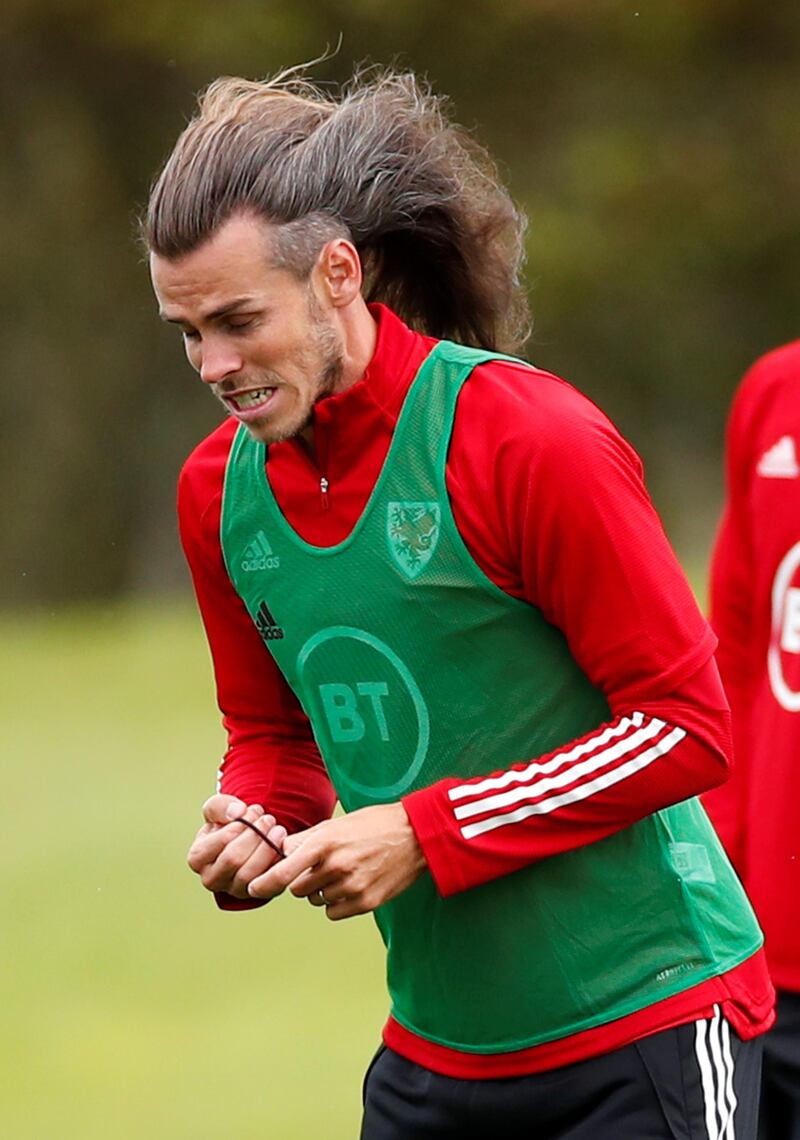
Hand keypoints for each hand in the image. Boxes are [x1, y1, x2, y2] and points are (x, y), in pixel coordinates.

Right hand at [187, 794, 286, 898]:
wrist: (243, 839)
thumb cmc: (226, 824)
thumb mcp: (218, 809)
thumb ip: (220, 806)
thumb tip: (236, 813)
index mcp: (197, 858)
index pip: (219, 843)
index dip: (239, 826)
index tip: (251, 811)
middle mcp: (211, 879)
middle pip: (234, 859)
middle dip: (255, 835)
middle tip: (268, 818)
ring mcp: (232, 889)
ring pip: (249, 874)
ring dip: (267, 848)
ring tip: (278, 829)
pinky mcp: (253, 894)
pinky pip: (265, 883)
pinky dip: (275, 863)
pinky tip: (282, 845)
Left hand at [247, 802, 425, 919]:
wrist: (415, 836)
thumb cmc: (372, 824)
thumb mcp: (336, 824)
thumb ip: (305, 840)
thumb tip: (278, 853)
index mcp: (324, 843)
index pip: (283, 872)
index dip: (265, 883)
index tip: (253, 888)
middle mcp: (335, 866)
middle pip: (297, 889)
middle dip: (301, 880)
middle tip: (320, 866)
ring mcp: (351, 887)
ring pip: (316, 900)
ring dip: (320, 890)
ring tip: (343, 870)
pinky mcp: (365, 903)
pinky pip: (333, 912)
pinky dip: (336, 902)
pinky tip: (352, 884)